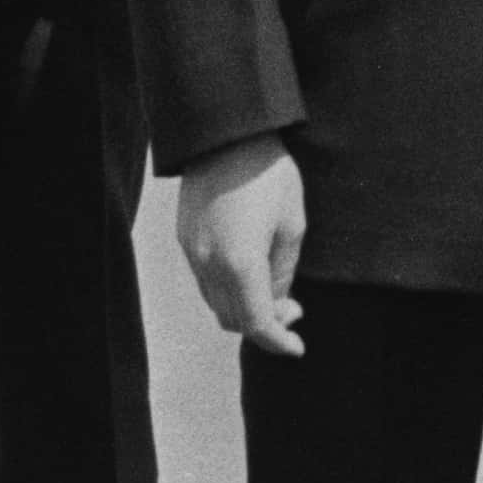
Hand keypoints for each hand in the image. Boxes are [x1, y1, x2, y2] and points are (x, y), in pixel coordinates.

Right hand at [176, 137, 309, 356]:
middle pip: (233, 321)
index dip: (278, 342)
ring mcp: (192, 253)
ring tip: (273, 291)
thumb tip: (279, 304)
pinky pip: (205, 281)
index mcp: (240, 263)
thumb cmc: (270, 175)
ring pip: (217, 304)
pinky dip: (228, 291)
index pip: (257, 324)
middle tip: (293, 310)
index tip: (297, 346)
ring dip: (244, 308)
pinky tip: (249, 272)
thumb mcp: (292, 225)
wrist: (226, 135)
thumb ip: (283, 273)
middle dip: (264, 326)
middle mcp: (209, 264)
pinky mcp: (185, 240)